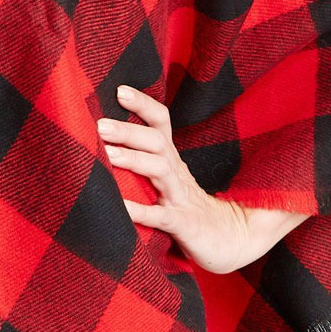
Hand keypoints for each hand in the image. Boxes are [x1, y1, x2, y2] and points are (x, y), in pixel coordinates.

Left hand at [96, 84, 307, 274]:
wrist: (231, 241)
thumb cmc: (188, 209)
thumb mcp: (166, 181)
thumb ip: (143, 162)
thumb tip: (101, 144)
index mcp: (171, 160)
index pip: (161, 123)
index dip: (143, 104)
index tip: (120, 90)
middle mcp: (177, 173)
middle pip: (157, 142)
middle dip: (129, 131)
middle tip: (99, 124)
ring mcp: (181, 198)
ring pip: (160, 170)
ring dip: (133, 160)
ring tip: (106, 155)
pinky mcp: (184, 225)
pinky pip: (161, 216)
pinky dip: (141, 211)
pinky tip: (121, 208)